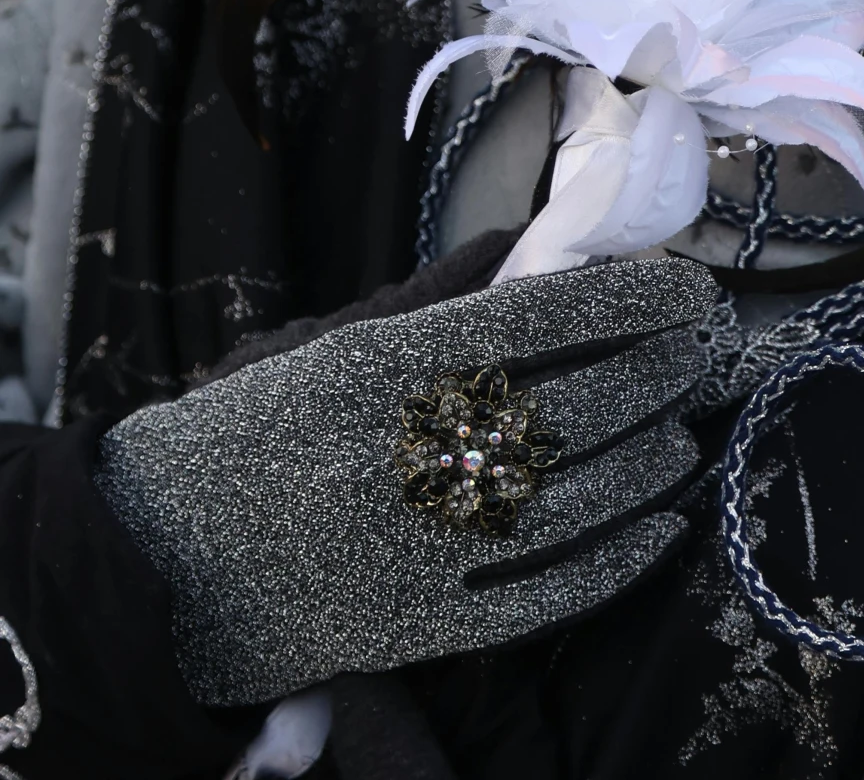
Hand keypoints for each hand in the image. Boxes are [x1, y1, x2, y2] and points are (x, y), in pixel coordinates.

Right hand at [96, 255, 715, 705]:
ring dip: (650, 461)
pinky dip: (616, 560)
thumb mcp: (326, 343)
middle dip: (658, 373)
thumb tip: (526, 243)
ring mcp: (419, 545)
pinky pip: (546, 592)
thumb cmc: (248, 433)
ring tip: (686, 434)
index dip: (632, 299)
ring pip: (575, 496)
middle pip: (573, 402)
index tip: (691, 287)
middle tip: (703, 354)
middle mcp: (409, 451)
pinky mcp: (422, 625)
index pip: (541, 316)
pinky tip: (658, 528)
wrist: (156, 565)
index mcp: (385, 366)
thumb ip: (430, 297)